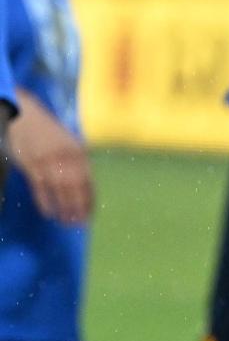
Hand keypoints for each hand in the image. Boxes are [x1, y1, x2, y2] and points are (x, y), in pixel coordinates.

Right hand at [7, 92, 93, 224]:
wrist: (26, 116)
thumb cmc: (48, 132)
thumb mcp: (69, 142)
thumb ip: (77, 161)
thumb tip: (85, 183)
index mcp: (78, 152)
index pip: (88, 181)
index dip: (90, 200)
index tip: (91, 215)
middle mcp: (66, 158)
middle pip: (76, 188)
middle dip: (79, 208)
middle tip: (79, 224)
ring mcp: (49, 161)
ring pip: (60, 190)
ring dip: (64, 208)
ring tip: (67, 222)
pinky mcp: (32, 165)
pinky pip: (40, 188)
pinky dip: (45, 202)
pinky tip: (49, 213)